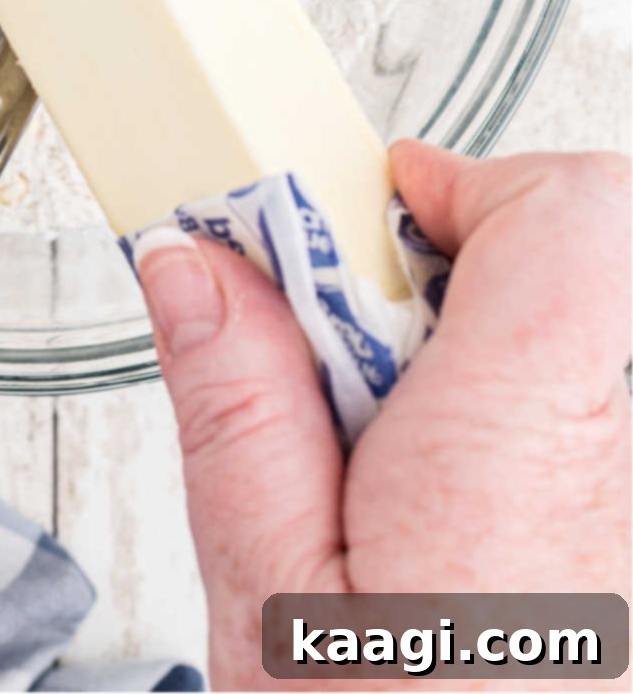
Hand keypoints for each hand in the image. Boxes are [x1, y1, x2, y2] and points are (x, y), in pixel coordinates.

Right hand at [137, 145, 630, 691]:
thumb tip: (198, 263)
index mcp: (520, 451)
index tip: (368, 218)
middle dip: (438, 284)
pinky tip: (444, 531)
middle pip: (564, 268)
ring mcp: (631, 506)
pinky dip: (503, 437)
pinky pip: (577, 427)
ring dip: (468, 370)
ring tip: (388, 478)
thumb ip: (238, 405)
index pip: (570, 212)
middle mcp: (616, 464)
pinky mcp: (628, 544)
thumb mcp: (262, 604)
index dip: (464, 182)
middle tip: (346, 372)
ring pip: (567, 351)